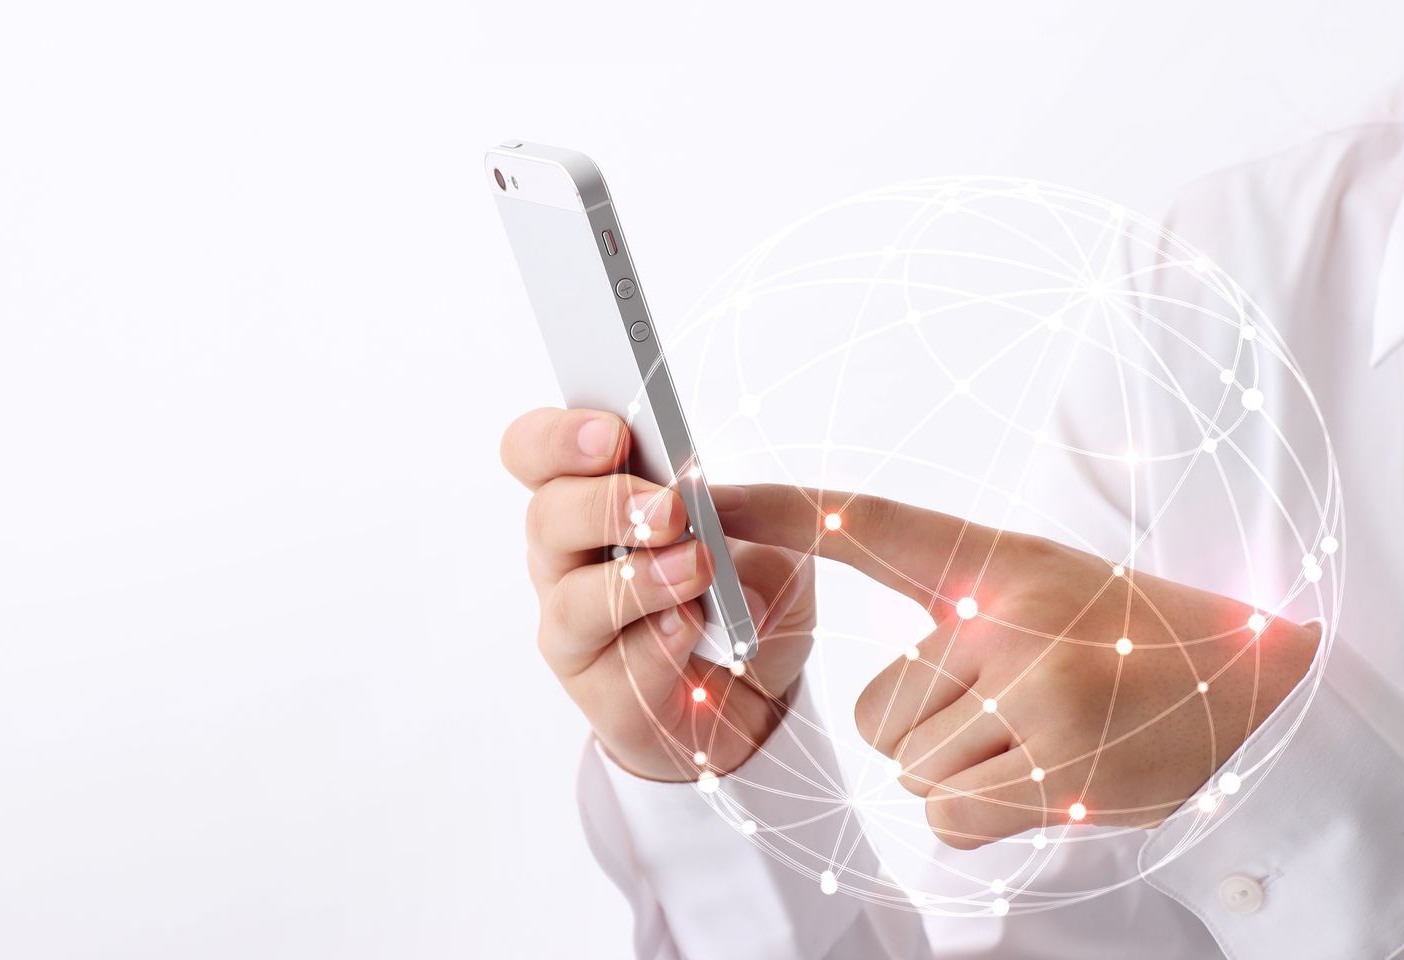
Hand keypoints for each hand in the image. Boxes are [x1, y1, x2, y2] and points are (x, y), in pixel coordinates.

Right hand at [499, 408, 816, 781]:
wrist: (754, 694)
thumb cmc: (741, 598)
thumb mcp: (775, 544)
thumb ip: (760, 529)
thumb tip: (722, 542)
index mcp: (591, 498)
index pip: (535, 451)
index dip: (559, 437)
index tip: (615, 433)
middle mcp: (566, 560)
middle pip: (545, 517)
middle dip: (606, 506)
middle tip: (671, 508)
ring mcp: (575, 629)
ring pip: (573, 600)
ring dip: (637, 580)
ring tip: (697, 568)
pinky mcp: (599, 693)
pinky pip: (616, 670)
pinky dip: (659, 646)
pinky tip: (693, 628)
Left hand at [722, 484, 1320, 847]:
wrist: (1245, 685)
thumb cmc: (1107, 637)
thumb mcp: (1021, 588)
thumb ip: (928, 593)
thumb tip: (800, 569)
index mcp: (995, 564)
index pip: (868, 525)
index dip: (776, 509)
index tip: (698, 493)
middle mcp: (1010, 620)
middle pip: (876, 713)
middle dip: (926, 727)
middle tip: (1011, 704)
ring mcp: (1038, 697)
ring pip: (909, 768)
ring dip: (958, 772)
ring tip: (1035, 736)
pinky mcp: (1059, 772)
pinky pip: (945, 816)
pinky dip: (980, 814)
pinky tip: (1044, 776)